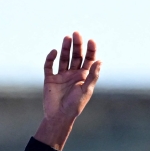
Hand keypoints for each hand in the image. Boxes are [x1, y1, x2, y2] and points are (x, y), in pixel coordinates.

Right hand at [34, 32, 101, 149]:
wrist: (59, 117)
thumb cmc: (75, 105)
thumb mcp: (86, 90)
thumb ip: (93, 75)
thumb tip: (100, 61)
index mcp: (84, 76)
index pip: (89, 60)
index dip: (90, 50)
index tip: (91, 40)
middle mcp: (73, 74)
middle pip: (76, 56)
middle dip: (77, 45)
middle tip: (76, 33)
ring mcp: (61, 75)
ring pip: (63, 58)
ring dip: (65, 48)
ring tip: (67, 38)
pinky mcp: (50, 79)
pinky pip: (49, 66)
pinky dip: (51, 58)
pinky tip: (54, 52)